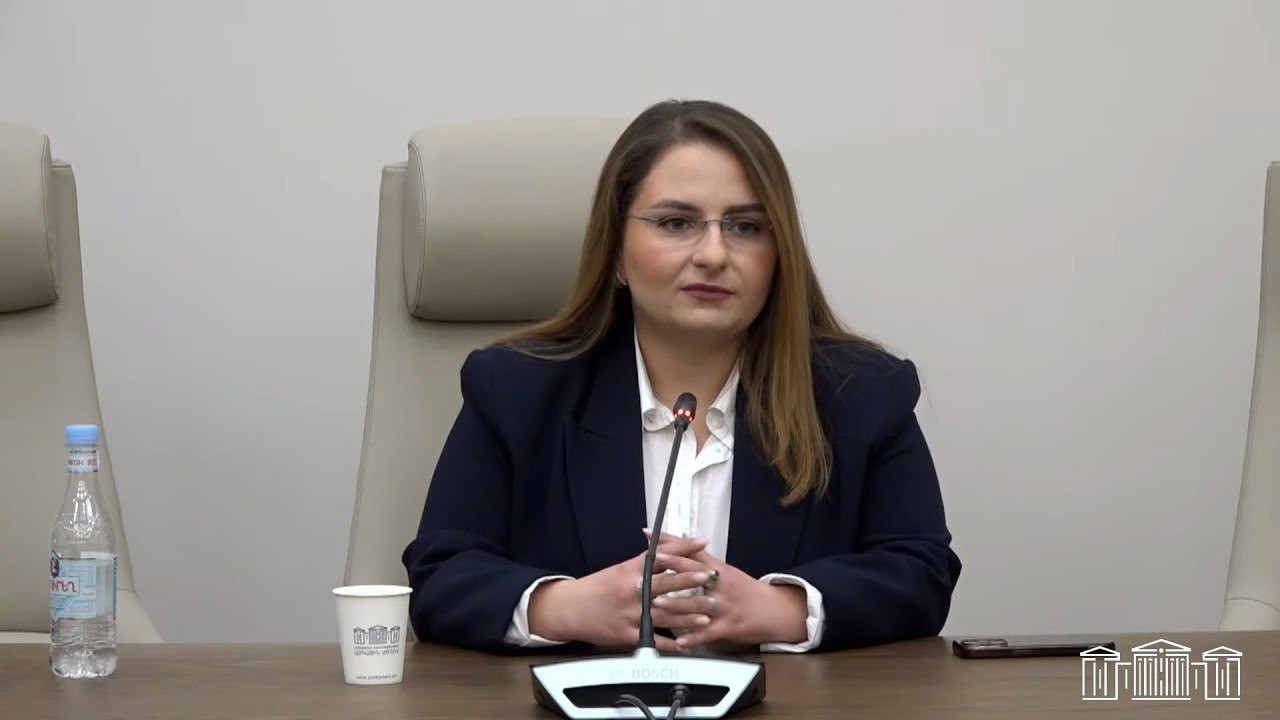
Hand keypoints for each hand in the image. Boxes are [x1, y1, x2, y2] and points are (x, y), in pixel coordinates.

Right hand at [527, 535, 715, 650]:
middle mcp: (632, 590)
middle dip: (691, 581)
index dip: (683, 548)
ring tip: (707, 615)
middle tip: (711, 579)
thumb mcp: (619, 570)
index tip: (702, 543)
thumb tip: (667, 550)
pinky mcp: (627, 634)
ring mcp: (630, 613)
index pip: (661, 556)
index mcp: (630, 571)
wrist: (570, 609)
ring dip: (688, 615)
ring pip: (664, 613)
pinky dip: (671, 643)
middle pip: (666, 584)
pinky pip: (653, 639)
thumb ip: (643, 564)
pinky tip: (686, 644)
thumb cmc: (597, 587)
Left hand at [653, 551, 808, 650]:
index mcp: (720, 570)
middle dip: (670, 572)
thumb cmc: (745, 590)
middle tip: (648, 570)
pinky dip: (693, 638)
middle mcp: (721, 585)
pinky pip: (708, 633)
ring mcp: (725, 607)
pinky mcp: (729, 627)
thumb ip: (703, 563)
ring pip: (697, 605)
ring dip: (676, 605)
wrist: (775, 610)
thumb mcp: (726, 572)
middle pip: (694, 575)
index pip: (693, 554)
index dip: (672, 546)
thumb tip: (678, 547)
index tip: (651, 541)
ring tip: (655, 605)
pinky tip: (679, 642)